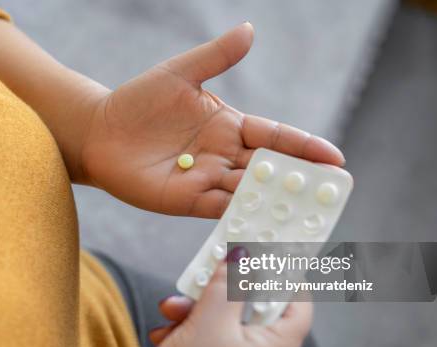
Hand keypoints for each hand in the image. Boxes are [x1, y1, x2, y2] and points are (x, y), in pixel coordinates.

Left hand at [83, 22, 344, 217]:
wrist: (101, 131)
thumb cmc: (138, 101)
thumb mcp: (180, 74)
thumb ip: (215, 56)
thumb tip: (250, 29)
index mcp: (229, 125)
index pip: (275, 137)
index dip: (304, 147)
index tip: (335, 157)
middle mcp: (224, 155)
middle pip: (269, 169)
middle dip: (301, 181)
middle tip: (334, 194)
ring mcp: (207, 180)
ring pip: (250, 193)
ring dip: (276, 203)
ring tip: (308, 217)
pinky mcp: (187, 200)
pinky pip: (220, 210)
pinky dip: (242, 218)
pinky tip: (264, 227)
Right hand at [132, 263, 312, 346]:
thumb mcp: (207, 325)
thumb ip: (227, 285)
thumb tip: (244, 254)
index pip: (298, 302)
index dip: (285, 273)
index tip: (266, 249)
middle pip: (254, 309)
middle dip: (222, 292)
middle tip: (203, 276)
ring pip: (226, 326)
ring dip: (197, 313)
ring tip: (171, 311)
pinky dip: (191, 336)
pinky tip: (166, 336)